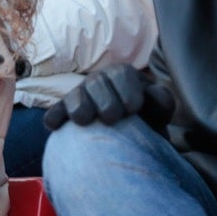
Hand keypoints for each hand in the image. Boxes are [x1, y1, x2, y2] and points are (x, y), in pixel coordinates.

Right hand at [43, 64, 174, 130]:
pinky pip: (56, 112)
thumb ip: (161, 99)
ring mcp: (80, 97)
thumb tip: (149, 96)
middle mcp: (99, 82)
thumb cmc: (147, 120)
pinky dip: (55, 117)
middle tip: (112, 119)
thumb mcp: (160, 109)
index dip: (126, 91)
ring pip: (74, 96)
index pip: (121, 74)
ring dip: (79, 108)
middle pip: (96, 83)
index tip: (133, 110)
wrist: (132, 141)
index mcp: (123, 75)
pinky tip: (56, 126)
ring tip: (85, 121)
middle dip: (104, 101)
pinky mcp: (66, 113)